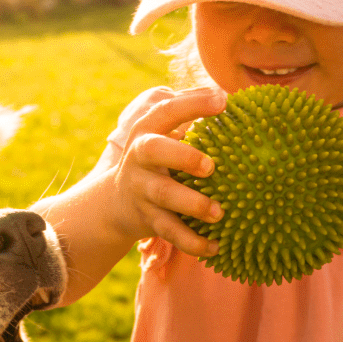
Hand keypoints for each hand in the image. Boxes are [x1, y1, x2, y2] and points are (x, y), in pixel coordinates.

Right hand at [107, 86, 226, 256]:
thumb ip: (186, 111)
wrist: (115, 202)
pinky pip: (170, 232)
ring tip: (219, 212)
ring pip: (163, 195)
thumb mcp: (161, 132)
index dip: (192, 103)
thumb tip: (226, 95)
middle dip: (182, 155)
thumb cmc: (156, 158)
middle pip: (154, 150)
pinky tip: (215, 246)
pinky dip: (192, 242)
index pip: (167, 110)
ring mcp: (142, 189)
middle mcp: (140, 157)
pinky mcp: (147, 219)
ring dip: (192, 204)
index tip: (224, 101)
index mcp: (147, 130)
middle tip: (210, 166)